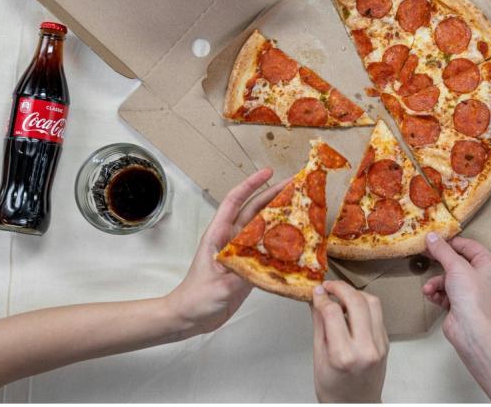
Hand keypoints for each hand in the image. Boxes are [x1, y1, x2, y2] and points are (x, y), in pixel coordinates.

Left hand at [164, 168, 288, 337]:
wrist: (189, 317)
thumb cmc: (196, 299)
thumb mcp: (218, 287)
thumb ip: (241, 275)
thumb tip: (266, 266)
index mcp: (219, 235)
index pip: (235, 202)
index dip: (251, 184)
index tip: (268, 172)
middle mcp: (231, 239)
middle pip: (254, 210)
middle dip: (273, 195)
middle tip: (295, 185)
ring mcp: (240, 252)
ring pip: (263, 227)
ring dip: (280, 216)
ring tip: (301, 207)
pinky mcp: (248, 266)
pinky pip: (267, 249)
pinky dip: (281, 242)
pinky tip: (296, 240)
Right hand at [311, 281, 388, 402]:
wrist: (356, 406)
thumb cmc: (334, 389)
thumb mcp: (318, 358)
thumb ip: (319, 326)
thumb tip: (317, 299)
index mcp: (344, 355)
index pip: (333, 313)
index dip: (323, 297)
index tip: (317, 292)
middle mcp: (366, 348)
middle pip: (357, 302)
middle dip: (341, 287)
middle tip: (329, 285)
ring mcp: (380, 345)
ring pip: (372, 303)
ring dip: (356, 293)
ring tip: (341, 295)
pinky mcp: (386, 342)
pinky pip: (378, 314)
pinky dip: (364, 305)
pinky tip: (352, 308)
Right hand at [422, 233, 490, 344]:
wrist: (469, 329)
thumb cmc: (471, 295)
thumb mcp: (455, 266)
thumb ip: (442, 250)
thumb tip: (431, 236)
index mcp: (487, 264)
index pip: (469, 246)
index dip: (452, 242)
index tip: (435, 239)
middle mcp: (480, 277)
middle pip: (456, 262)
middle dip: (440, 263)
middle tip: (426, 255)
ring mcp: (469, 291)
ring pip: (448, 278)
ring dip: (435, 282)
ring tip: (429, 287)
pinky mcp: (458, 303)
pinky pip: (444, 292)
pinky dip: (436, 293)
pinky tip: (431, 295)